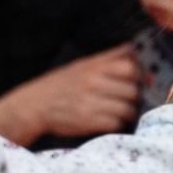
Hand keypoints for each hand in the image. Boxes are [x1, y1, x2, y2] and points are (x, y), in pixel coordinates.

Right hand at [0, 47, 142, 145]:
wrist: (34, 105)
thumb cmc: (60, 84)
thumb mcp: (81, 64)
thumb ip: (108, 56)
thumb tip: (131, 47)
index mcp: (93, 67)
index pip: (130, 68)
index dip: (139, 76)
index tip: (137, 82)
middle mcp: (93, 83)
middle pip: (132, 90)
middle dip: (136, 97)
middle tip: (130, 100)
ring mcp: (91, 102)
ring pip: (127, 108)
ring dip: (129, 113)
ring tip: (123, 113)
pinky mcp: (88, 121)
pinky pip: (116, 123)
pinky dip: (117, 124)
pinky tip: (111, 121)